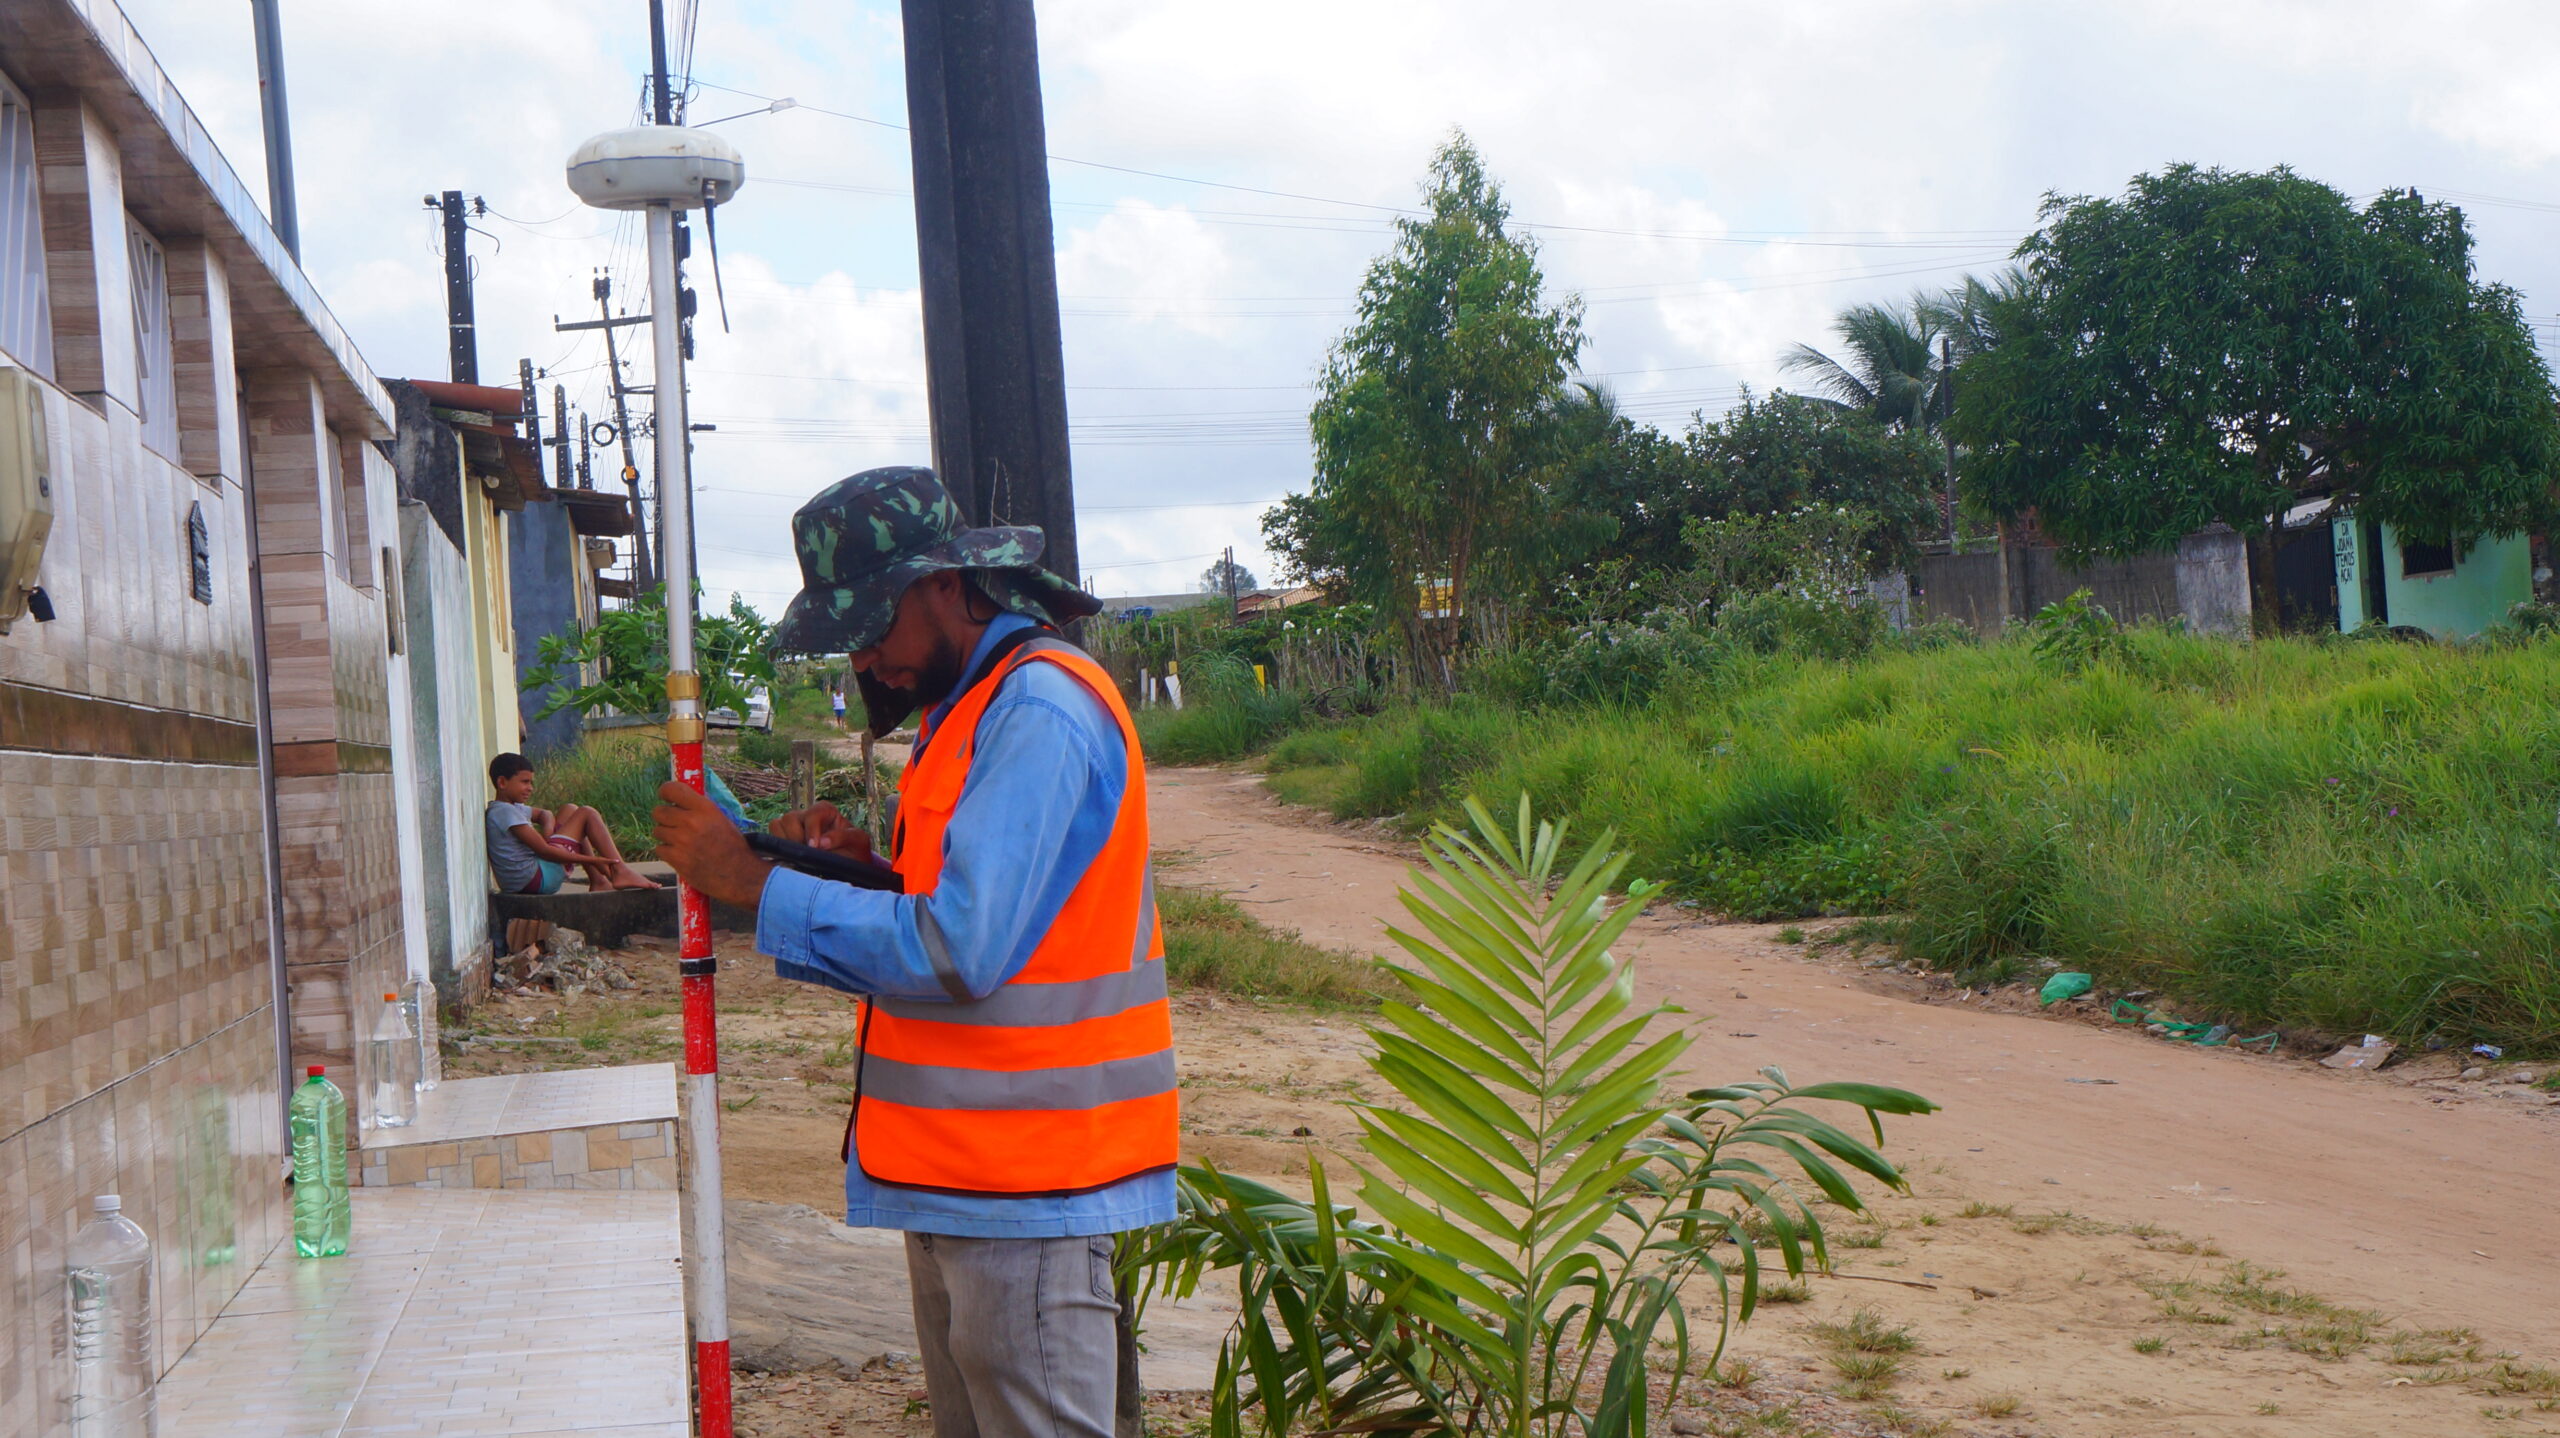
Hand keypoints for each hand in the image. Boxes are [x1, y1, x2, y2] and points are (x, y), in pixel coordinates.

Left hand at [653, 782, 773, 908]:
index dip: (666, 793)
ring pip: (657, 831)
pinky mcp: (675, 858)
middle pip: (658, 811)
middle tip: (674, 825)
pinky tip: (681, 855)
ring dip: (666, 836)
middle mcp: (691, 821)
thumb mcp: (722, 820)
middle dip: (664, 818)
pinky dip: (668, 852)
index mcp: (704, 808)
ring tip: (681, 843)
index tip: (668, 799)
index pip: (671, 789)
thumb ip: (701, 809)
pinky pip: (659, 849)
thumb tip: (682, 801)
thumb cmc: (733, 847)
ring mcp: (681, 840)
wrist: (738, 875)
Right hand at [771, 802, 872, 859]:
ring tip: (798, 855)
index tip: (814, 847)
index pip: (811, 814)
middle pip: (789, 818)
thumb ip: (842, 837)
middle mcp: (807, 816)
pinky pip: (771, 837)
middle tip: (806, 853)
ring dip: (785, 841)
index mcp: (825, 811)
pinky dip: (777, 848)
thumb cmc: (854, 850)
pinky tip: (790, 859)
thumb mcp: (857, 841)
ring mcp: (794, 827)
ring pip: (776, 825)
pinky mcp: (785, 839)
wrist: (849, 865)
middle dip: (796, 837)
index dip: (811, 830)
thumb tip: (821, 843)